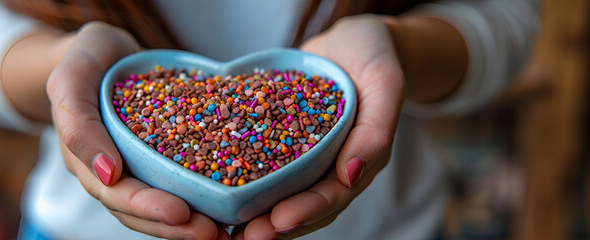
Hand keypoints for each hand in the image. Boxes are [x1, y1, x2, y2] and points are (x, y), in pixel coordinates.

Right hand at [47, 22, 228, 239]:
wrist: (105, 52)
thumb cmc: (84, 59)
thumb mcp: (72, 78)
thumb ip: (78, 121)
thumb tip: (106, 174)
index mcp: (87, 160)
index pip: (115, 192)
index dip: (146, 206)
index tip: (179, 212)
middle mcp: (112, 172)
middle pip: (140, 210)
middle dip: (174, 226)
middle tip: (210, 233)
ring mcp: (138, 167)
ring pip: (160, 204)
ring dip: (189, 222)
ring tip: (224, 231)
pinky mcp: (162, 157)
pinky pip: (179, 181)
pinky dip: (201, 196)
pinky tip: (230, 204)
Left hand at [232, 15, 404, 238]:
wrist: (351, 41)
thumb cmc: (375, 57)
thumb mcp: (385, 84)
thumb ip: (376, 130)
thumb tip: (352, 176)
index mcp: (357, 160)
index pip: (332, 196)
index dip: (307, 212)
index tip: (278, 222)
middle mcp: (327, 164)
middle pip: (301, 203)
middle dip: (273, 224)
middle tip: (243, 237)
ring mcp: (302, 154)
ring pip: (279, 191)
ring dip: (255, 211)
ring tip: (226, 226)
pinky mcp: (279, 137)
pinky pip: (260, 160)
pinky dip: (241, 174)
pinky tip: (215, 184)